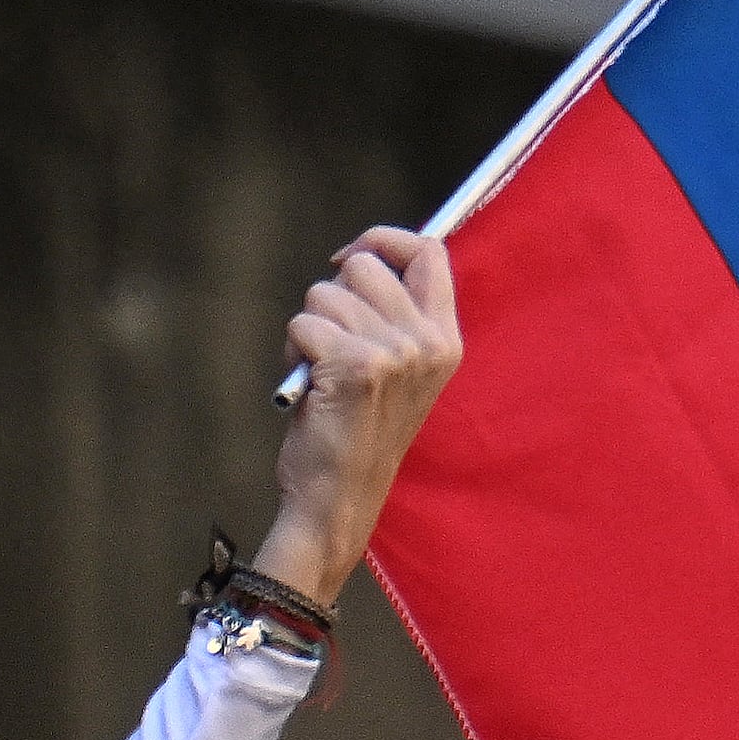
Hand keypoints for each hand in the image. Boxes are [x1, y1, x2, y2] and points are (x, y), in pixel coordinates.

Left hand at [248, 223, 461, 605]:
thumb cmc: (357, 434)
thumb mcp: (399, 373)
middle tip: (330, 344)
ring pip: (325, 294)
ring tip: (320, 372)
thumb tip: (361, 260)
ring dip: (309, 328)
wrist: (340, 498)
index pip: (429, 251)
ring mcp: (394, 352)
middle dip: (332, 296)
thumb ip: (395, 319)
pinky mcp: (355, 365)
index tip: (349, 258)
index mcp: (444, 340)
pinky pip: (304, 324)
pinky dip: (294, 351)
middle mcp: (426, 342)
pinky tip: (309, 386)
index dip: (383, 241)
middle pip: (364, 266)